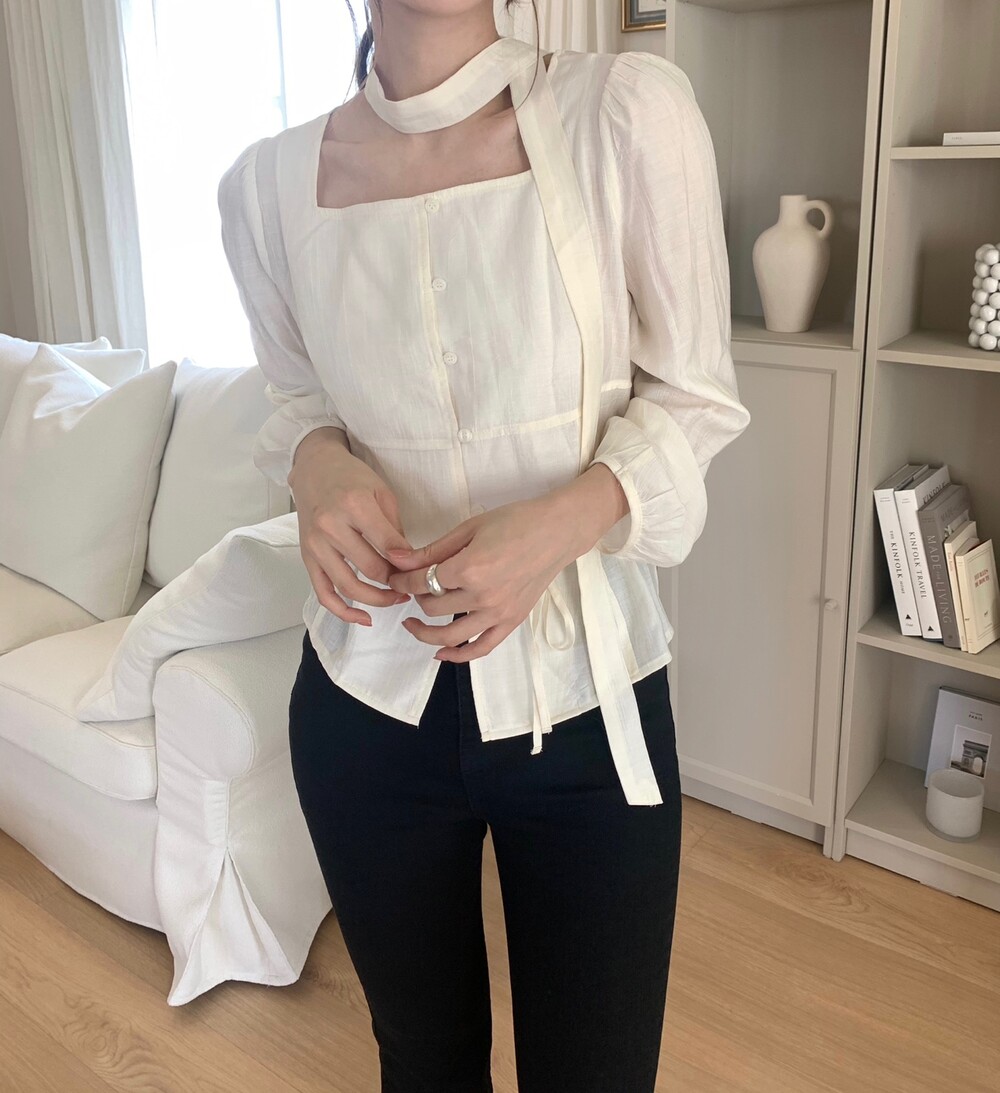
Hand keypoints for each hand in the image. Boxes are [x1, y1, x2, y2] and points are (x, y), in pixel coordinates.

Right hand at [289, 430, 413, 625]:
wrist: (314, 469)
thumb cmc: (352, 478)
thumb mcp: (382, 493)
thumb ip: (395, 530)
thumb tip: (409, 564)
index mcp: (355, 505)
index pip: (389, 546)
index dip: (409, 564)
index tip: (422, 571)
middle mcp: (331, 527)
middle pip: (371, 570)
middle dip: (396, 582)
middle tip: (412, 585)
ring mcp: (316, 545)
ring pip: (348, 587)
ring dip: (376, 600)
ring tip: (396, 600)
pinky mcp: (307, 557)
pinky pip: (324, 593)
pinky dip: (343, 612)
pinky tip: (364, 618)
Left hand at [384, 497, 577, 660]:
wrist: (557, 531)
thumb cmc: (515, 522)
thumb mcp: (469, 528)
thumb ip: (432, 550)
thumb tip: (396, 559)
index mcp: (469, 568)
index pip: (422, 581)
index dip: (403, 580)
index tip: (395, 576)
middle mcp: (481, 596)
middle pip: (432, 607)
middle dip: (416, 597)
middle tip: (411, 588)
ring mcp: (498, 613)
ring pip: (449, 636)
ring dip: (425, 633)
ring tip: (412, 624)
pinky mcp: (511, 622)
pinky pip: (481, 648)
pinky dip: (458, 656)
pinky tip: (440, 653)